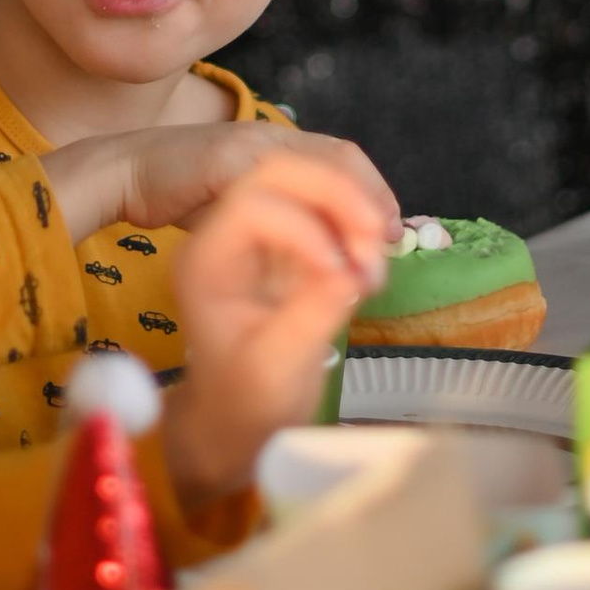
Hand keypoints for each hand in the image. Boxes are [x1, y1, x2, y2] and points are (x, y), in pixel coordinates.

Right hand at [46, 117, 396, 247]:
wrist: (122, 170)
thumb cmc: (176, 189)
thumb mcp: (237, 200)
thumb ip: (274, 213)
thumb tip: (316, 241)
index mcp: (276, 143)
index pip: (343, 158)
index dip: (375, 193)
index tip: (392, 234)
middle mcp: (269, 135)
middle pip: (342, 158)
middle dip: (373, 203)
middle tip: (387, 247)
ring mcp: (249, 144)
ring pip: (321, 166)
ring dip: (351, 208)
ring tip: (364, 249)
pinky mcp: (226, 161)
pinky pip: (281, 185)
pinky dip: (307, 214)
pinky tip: (316, 244)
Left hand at [159, 151, 392, 503]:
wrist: (239, 419)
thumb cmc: (246, 403)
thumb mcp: (276, 369)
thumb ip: (310, 316)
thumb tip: (352, 271)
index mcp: (208, 259)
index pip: (254, 204)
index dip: (306, 227)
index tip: (344, 276)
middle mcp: (227, 231)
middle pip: (282, 170)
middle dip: (340, 194)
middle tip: (381, 241)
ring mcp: (260, 229)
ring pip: (311, 175)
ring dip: (356, 203)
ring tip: (381, 257)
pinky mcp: (290, 235)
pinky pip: (328, 200)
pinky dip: (361, 216)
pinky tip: (378, 254)